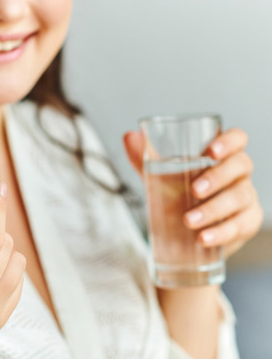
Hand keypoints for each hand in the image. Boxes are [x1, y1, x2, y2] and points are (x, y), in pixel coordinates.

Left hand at [123, 128, 263, 258]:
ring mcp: (245, 198)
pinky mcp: (246, 223)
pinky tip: (203, 238)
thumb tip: (129, 136)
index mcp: (220, 157)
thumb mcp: (160, 177)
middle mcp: (237, 174)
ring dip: (213, 210)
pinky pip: (240, 226)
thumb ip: (145, 157)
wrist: (183, 234)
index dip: (229, 142)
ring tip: (188, 220)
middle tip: (194, 190)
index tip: (211, 151)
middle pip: (240, 165)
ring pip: (240, 197)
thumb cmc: (178, 196)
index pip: (236, 139)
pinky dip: (220, 233)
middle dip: (218, 177)